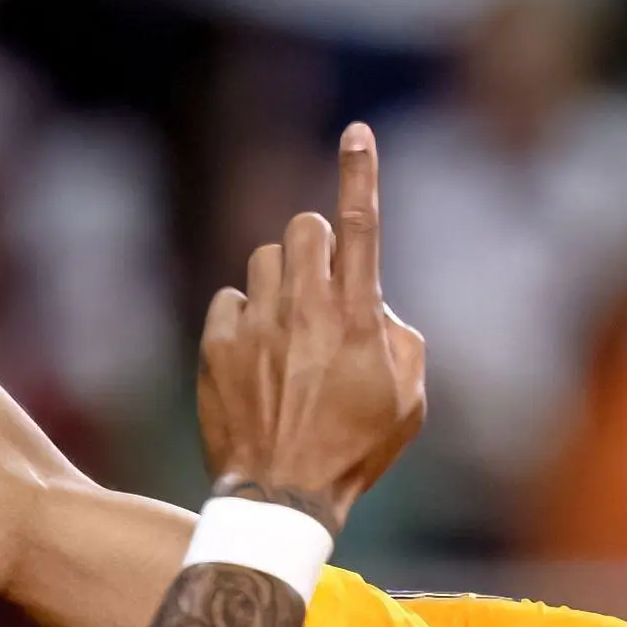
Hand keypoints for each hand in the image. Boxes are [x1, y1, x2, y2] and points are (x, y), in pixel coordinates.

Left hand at [197, 125, 427, 534]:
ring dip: (281, 281)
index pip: (362, 225)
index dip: (361, 172)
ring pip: (264, 259)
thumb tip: (376, 308)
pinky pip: (230, 299)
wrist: (281, 494)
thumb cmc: (355, 450)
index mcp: (358, 317)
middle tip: (324, 285)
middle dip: (316, 243)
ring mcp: (257, 324)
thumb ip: (402, 339)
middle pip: (304, 226)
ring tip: (289, 330)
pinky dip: (245, 317)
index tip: (356, 132)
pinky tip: (256, 355)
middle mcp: (306, 309)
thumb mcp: (408, 401)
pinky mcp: (218, 344)